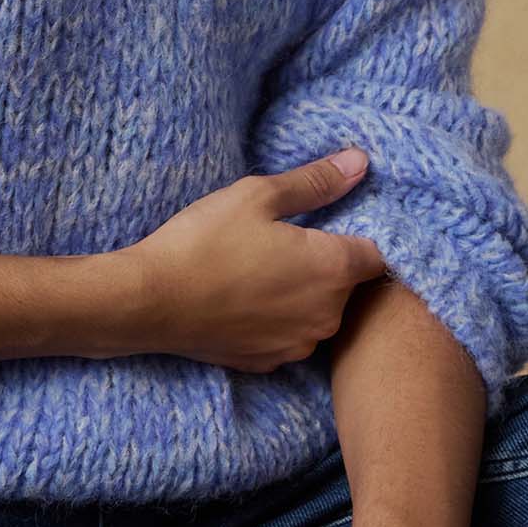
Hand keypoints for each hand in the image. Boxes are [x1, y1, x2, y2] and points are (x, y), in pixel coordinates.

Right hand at [123, 148, 390, 371]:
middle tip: (285, 243)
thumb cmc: (205, 241)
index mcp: (334, 269)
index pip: (378, 254)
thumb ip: (316, 182)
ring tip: (261, 271)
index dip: (359, 235)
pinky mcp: (269, 363)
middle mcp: (328, 315)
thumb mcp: (259, 196)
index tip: (331, 224)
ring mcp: (298, 344)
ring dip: (303, 295)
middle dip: (328, 265)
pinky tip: (245, 300)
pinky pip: (289, 336)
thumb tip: (360, 163)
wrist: (150, 301)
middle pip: (348, 286)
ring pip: (318, 313)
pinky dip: (277, 320)